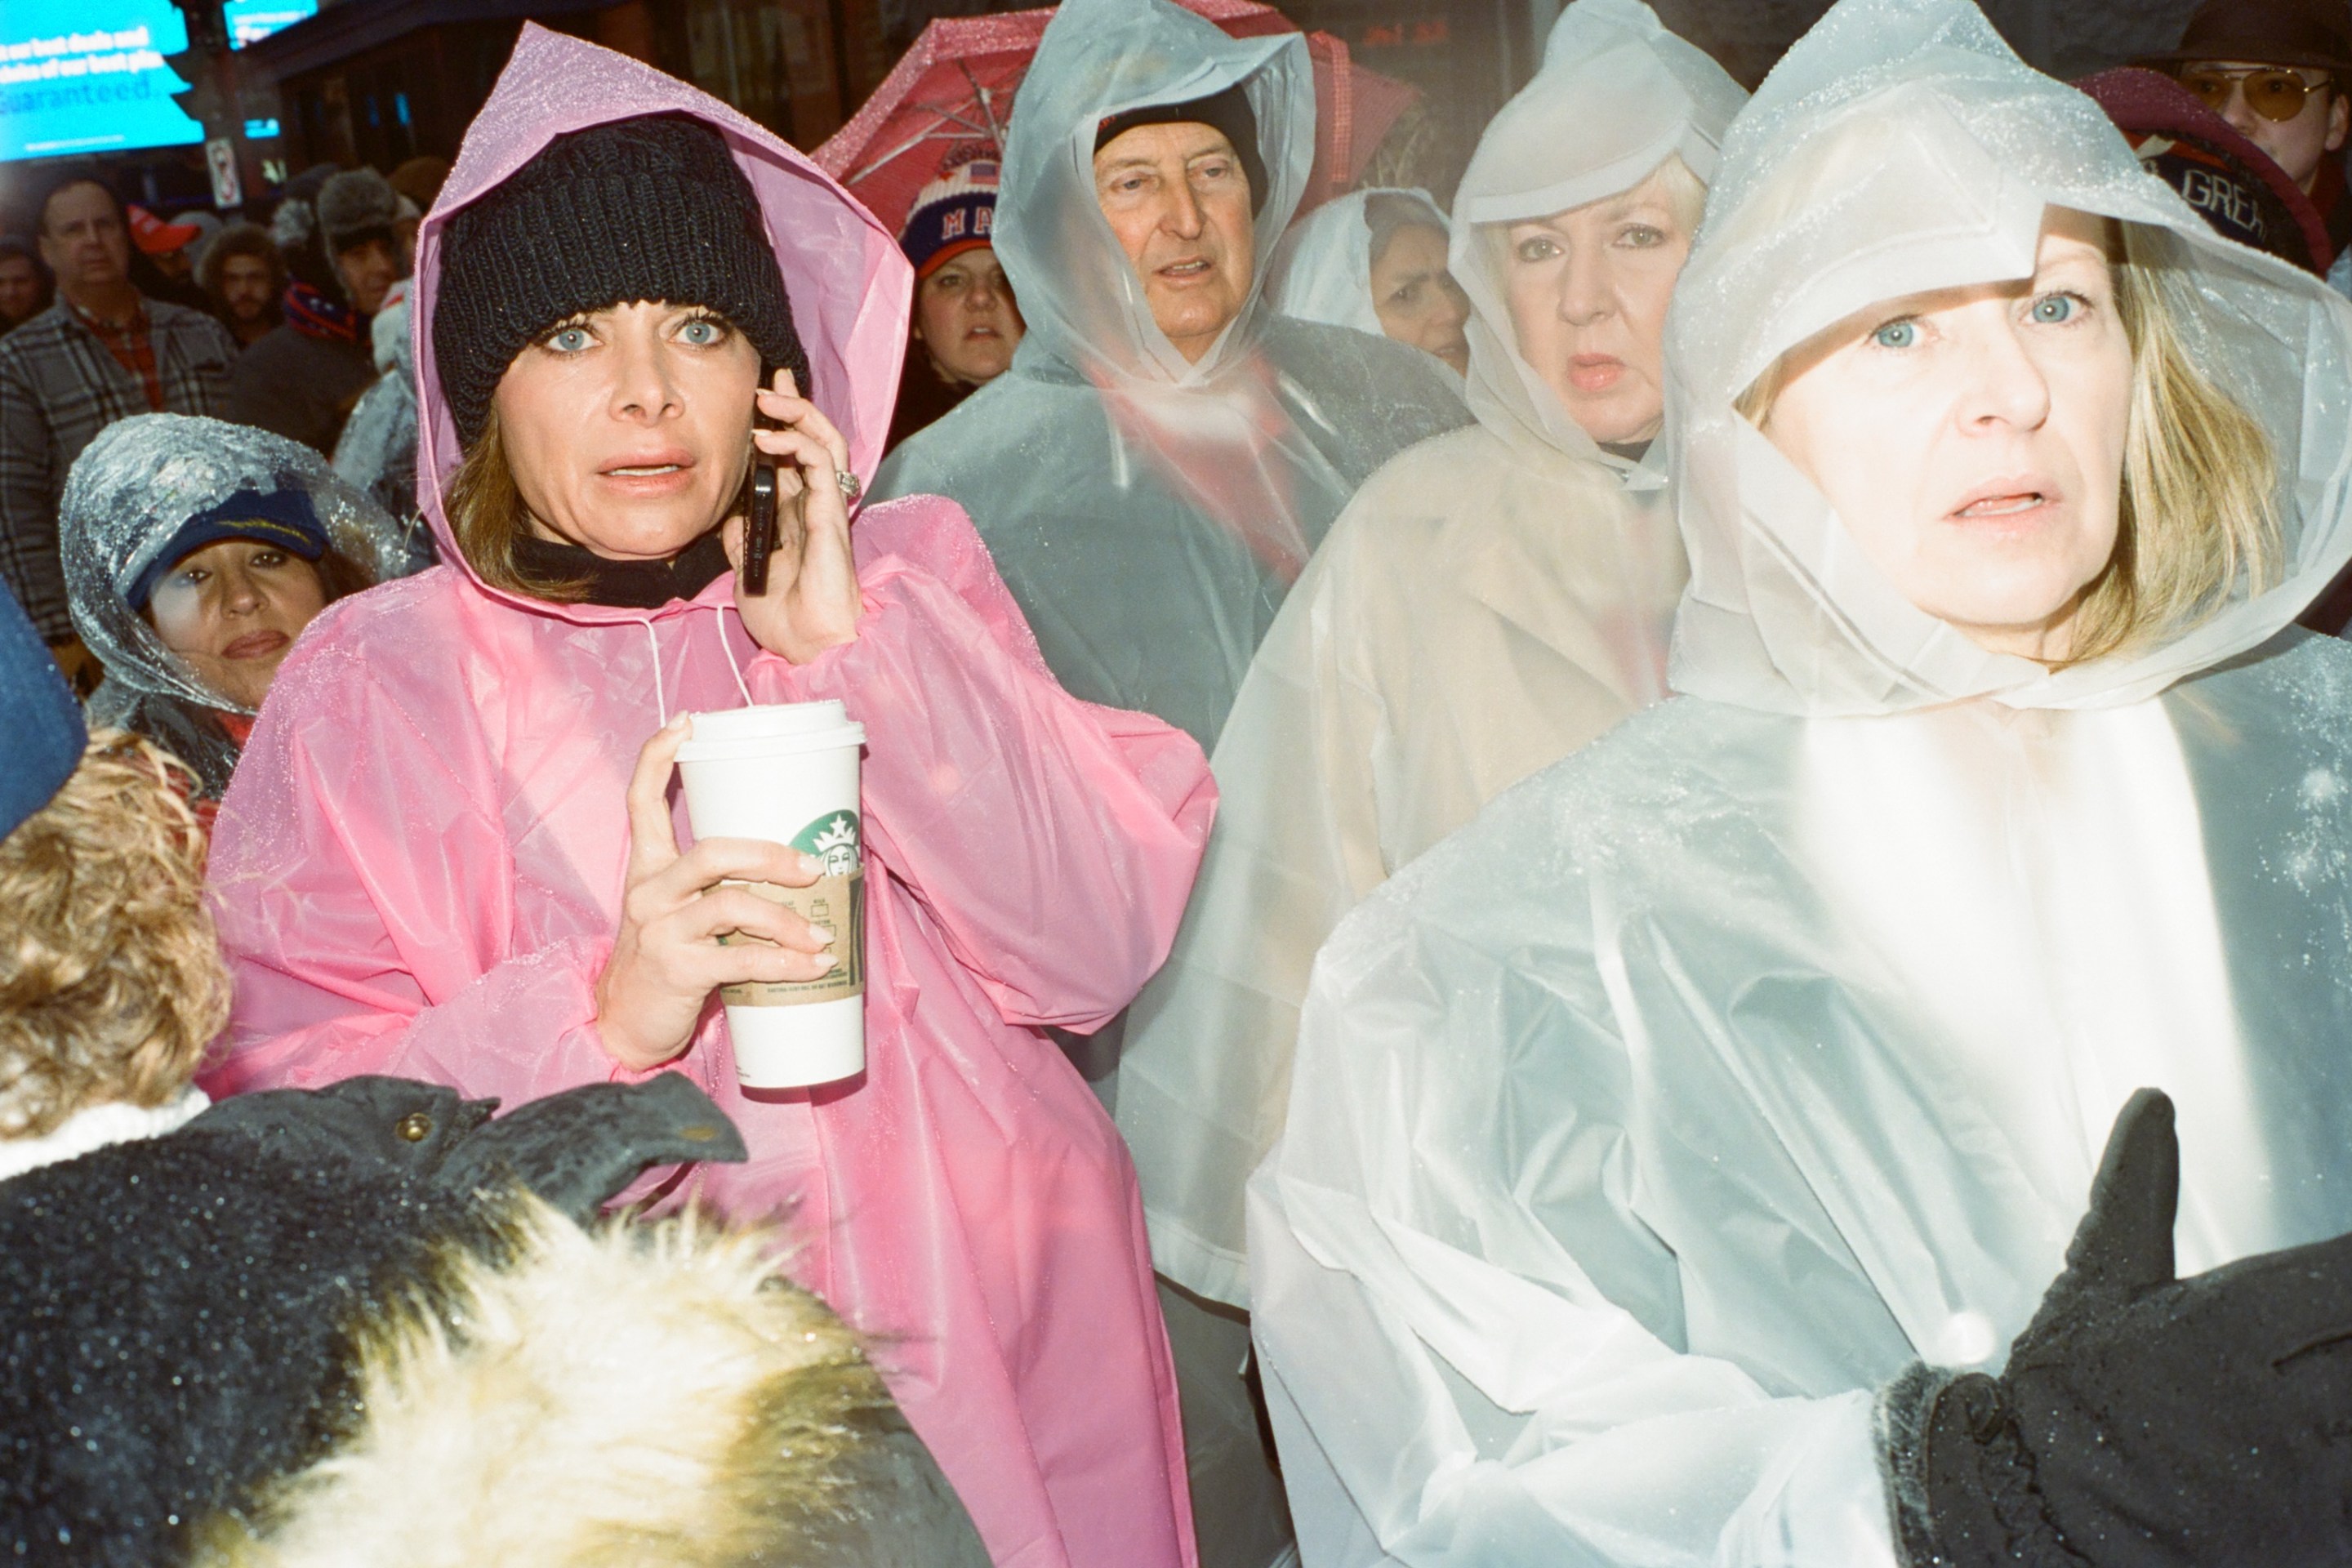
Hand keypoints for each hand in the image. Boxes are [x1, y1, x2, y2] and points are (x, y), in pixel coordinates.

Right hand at [593, 717, 839, 1070]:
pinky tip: (816, 964)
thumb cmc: (667, 959)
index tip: (688, 722)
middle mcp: (650, 892)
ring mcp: (661, 931)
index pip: (641, 800)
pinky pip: (742, 959)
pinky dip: (787, 962)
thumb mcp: (679, 911)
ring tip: (823, 933)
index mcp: (648, 869)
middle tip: (812, 866)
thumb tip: (796, 864)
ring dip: (787, 919)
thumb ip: (719, 884)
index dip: (659, 755)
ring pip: (732, 904)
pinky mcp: (678, 970)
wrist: (625, 1022)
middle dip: (770, 854)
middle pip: (712, 851)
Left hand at [725, 367, 863, 664]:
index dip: (780, 424)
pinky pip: (821, 463)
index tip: (761, 396)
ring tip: (770, 397)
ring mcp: (824, 507)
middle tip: (772, 377)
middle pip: (814, 439)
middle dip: (795, 403)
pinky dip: (795, 443)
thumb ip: (743, 541)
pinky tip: (767, 437)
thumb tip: (730, 515)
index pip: (793, 457)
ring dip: (798, 413)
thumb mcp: (747, 572)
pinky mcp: (830, 513)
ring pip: (825, 441)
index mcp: (796, 516)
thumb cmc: (786, 618)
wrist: (808, 645)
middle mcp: (814, 505)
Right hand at [1885, 1089, 2351, 1566]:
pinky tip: (2328, 1422)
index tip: (2347, 1259)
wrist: (2038, 1536)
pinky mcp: (2320, 1534)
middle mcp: (2276, 1408)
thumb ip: (2137, 1198)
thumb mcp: (2091, 1292)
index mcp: (2220, 1332)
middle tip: (2330, 1320)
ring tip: (2326, 1368)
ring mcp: (2306, 1481)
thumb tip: (2154, 1103)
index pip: (2345, 1274)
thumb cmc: (2059, 1406)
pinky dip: (2350, 1444)